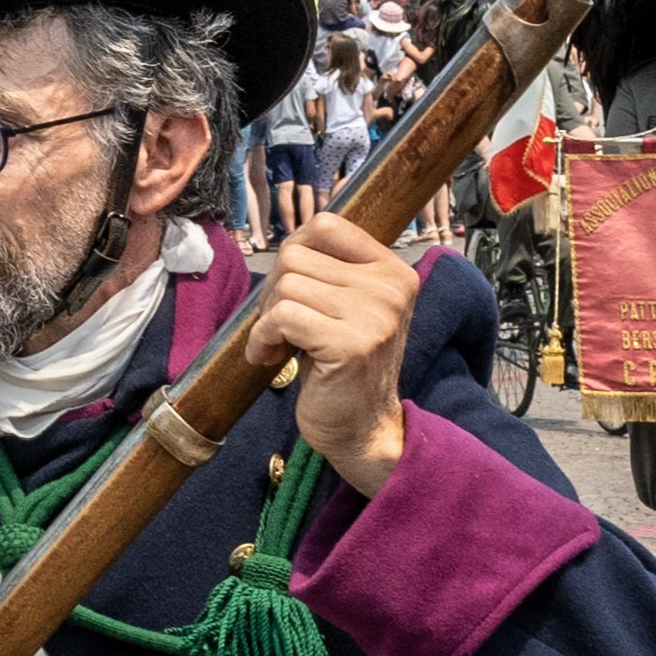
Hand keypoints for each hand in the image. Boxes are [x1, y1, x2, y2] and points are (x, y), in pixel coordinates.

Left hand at [245, 216, 416, 497]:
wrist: (362, 430)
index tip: (290, 289)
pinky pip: (282, 316)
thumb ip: (330, 271)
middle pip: (297, 254)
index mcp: (393, 270)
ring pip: (287, 284)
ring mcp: (374, 313)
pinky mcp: (350, 342)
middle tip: (281, 327)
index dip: (294, 252)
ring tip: (280, 345)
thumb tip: (289, 242)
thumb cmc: (342, 368)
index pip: (327, 224)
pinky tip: (270, 358)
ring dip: (268, 318)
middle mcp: (390, 286)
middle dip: (275, 289)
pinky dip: (263, 337)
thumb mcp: (347, 308)